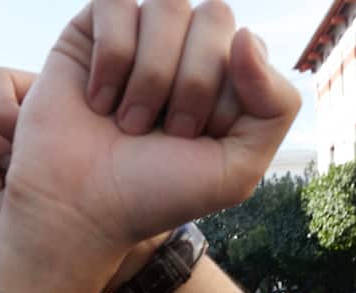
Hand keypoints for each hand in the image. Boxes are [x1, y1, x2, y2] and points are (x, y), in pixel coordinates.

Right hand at [1, 0, 298, 252]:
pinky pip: (116, 3)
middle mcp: (186, 48)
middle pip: (215, 16)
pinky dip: (111, 58)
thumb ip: (275, 106)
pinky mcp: (93, 28)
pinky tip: (99, 99)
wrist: (81, 209)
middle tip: (165, 133)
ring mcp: (141, 35)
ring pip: (168, 7)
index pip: (248, 45)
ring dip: (151, 76)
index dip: (224, 95)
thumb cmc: (156, 193)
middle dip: (192, 84)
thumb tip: (245, 35)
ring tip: (128, 122)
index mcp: (226, 77)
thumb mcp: (237, 170)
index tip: (195, 140)